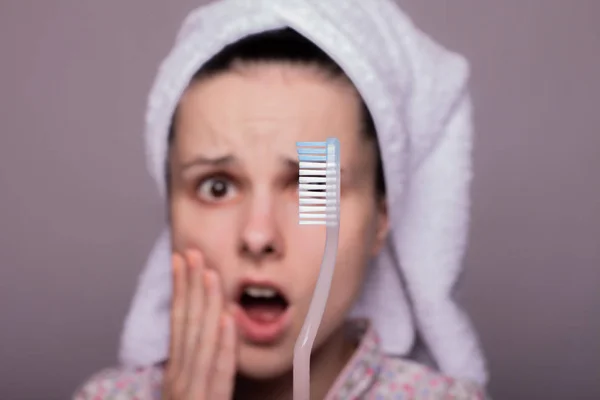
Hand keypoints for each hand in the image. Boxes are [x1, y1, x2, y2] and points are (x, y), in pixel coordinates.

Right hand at [162, 250, 236, 399]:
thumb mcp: (186, 388)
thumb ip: (194, 363)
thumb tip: (207, 328)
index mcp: (176, 369)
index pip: (177, 320)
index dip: (179, 288)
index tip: (180, 260)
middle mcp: (180, 375)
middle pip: (186, 323)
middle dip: (190, 285)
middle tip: (194, 253)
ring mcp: (192, 389)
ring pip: (202, 339)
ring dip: (206, 304)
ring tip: (210, 274)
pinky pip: (220, 371)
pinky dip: (224, 344)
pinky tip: (228, 319)